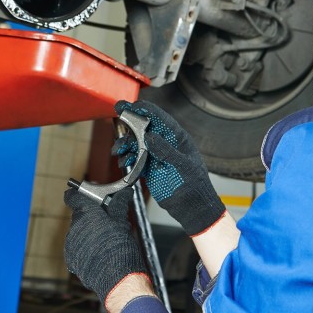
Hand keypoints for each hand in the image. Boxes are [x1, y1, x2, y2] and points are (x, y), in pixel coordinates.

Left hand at [63, 185, 148, 303]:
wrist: (117, 278)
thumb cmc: (120, 249)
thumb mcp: (122, 223)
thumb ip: (118, 205)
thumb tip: (124, 193)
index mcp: (86, 214)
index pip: (72, 196)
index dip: (79, 194)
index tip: (87, 196)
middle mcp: (74, 227)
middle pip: (79, 215)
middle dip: (90, 216)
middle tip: (105, 220)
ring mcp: (71, 244)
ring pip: (77, 232)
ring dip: (88, 233)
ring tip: (104, 240)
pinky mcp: (71, 259)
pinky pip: (76, 247)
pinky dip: (85, 247)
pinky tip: (99, 253)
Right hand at [114, 100, 224, 235]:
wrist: (190, 207)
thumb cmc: (194, 186)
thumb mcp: (182, 166)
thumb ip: (166, 150)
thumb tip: (150, 136)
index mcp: (177, 138)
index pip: (159, 118)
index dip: (145, 109)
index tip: (131, 104)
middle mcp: (165, 143)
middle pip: (144, 127)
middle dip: (130, 122)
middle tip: (118, 114)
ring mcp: (156, 154)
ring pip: (137, 142)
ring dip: (126, 143)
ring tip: (118, 149)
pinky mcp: (149, 166)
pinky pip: (134, 157)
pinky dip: (127, 158)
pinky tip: (123, 162)